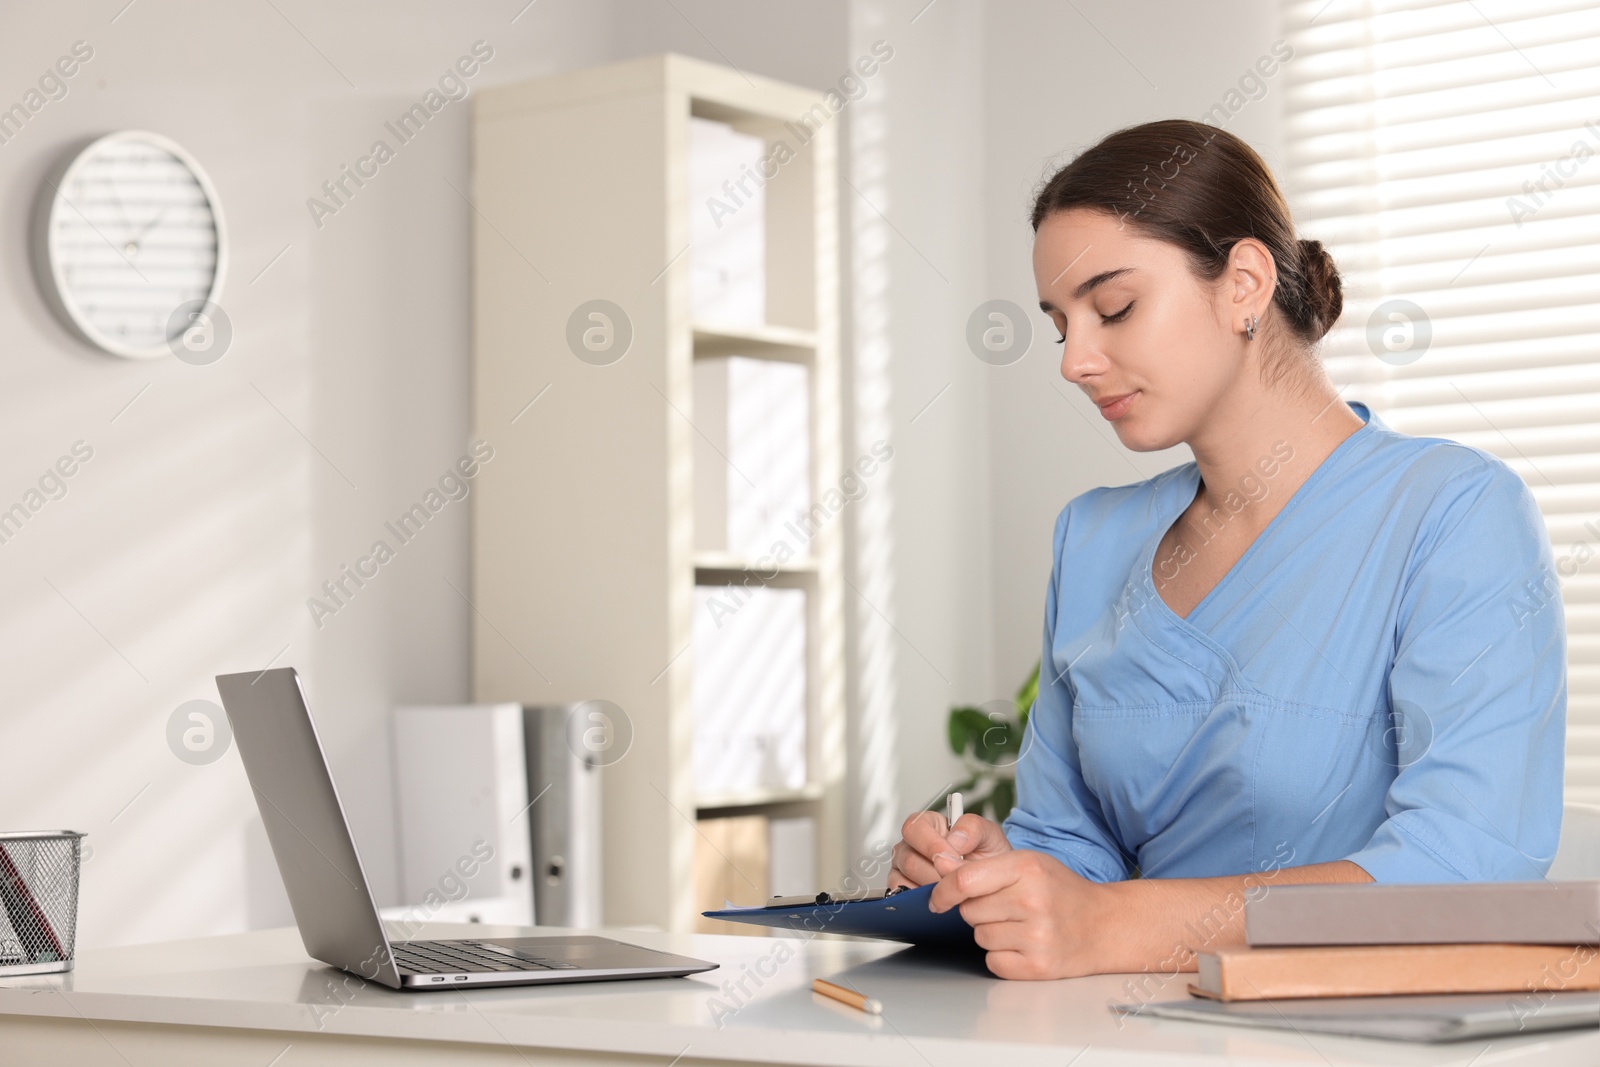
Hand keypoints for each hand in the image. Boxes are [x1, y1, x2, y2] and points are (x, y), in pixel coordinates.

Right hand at [887, 809, 1010, 888]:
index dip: (932, 845)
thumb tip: (954, 839)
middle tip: (956, 878)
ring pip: (905, 879)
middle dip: (936, 873)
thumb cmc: (986, 854)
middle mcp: (911, 845)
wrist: (993, 880)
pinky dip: (921, 900)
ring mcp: (904, 867)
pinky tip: (940, 899)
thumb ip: (973, 828)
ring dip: (931, 888)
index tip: (953, 858)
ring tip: (952, 889)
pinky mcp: (902, 888)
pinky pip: (901, 895)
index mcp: (928, 825)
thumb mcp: (988, 834)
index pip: (914, 828)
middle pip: (909, 859)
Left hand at [929, 849, 1113, 978]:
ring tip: (1018, 926)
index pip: (964, 880)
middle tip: (1005, 908)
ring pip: (979, 937)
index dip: (943, 891)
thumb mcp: (1028, 863)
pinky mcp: (1038, 967)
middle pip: (968, 911)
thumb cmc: (1062, 892)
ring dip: (990, 933)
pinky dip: (1001, 956)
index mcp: (1026, 868)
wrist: (1103, 925)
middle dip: (977, 911)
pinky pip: (993, 962)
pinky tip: (1022, 945)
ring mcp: (1036, 937)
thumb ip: (985, 867)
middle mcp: (1032, 901)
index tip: (938, 899)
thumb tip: (940, 869)